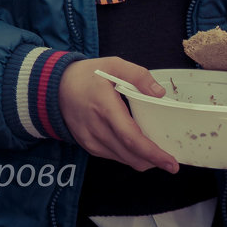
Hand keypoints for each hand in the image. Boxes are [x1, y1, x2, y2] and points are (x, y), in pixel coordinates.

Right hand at [59, 57, 178, 173]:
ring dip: (141, 160)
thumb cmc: (86, 75)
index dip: (153, 153)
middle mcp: (97, 128)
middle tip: (170, 161)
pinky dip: (128, 156)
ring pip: (123, 159)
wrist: (55, 86)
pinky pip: (113, 157)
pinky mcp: (88, 145)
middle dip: (153, 161)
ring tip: (154, 153)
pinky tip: (135, 148)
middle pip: (130, 155)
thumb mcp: (113, 64)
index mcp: (105, 107)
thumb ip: (138, 75)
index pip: (131, 138)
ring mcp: (90, 139)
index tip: (170, 162)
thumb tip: (159, 94)